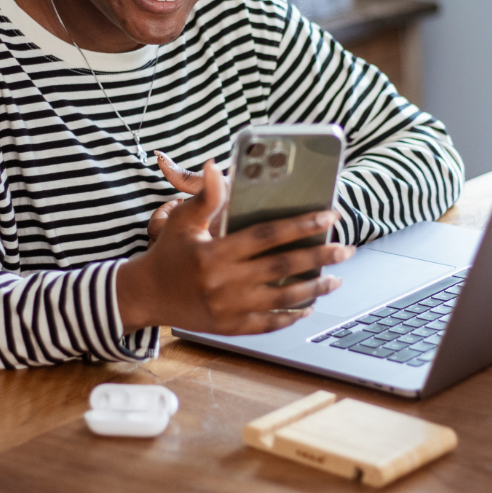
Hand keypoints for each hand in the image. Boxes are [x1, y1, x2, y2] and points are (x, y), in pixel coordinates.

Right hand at [118, 160, 353, 336]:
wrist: (146, 295)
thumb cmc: (168, 253)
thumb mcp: (182, 221)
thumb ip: (205, 197)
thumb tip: (213, 165)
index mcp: (217, 252)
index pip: (267, 235)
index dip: (301, 224)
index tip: (328, 215)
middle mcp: (226, 281)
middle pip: (283, 266)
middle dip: (319, 256)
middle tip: (345, 248)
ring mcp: (230, 307)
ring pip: (283, 298)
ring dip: (314, 288)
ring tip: (336, 278)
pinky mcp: (231, 327)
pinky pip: (269, 323)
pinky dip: (291, 316)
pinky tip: (308, 306)